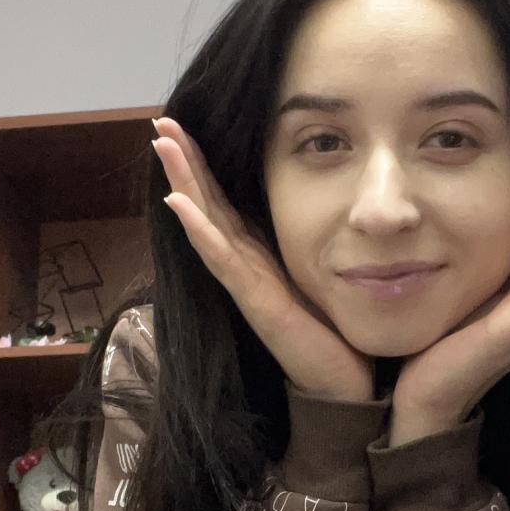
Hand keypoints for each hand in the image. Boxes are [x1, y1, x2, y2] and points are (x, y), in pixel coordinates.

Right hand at [152, 117, 375, 402]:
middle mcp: (248, 268)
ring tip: (161, 146)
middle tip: (161, 122)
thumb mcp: (327, 273)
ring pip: (206, 225)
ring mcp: (247, 286)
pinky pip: (223, 261)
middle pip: (206, 206)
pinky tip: (178, 203)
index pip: (225, 202)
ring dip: (182, 184)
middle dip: (183, 164)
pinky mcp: (257, 305)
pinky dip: (200, 231)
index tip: (183, 126)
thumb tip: (338, 205)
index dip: (203, 166)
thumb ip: (322, 243)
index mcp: (263, 256)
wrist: (348, 389)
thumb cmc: (339, 334)